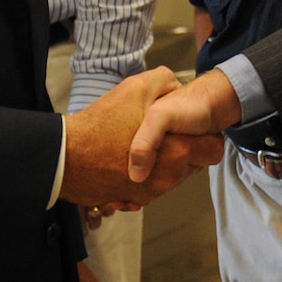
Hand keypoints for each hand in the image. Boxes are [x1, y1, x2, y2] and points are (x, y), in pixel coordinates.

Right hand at [63, 67, 222, 206]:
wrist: (66, 158)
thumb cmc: (100, 125)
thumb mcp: (136, 88)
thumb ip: (164, 81)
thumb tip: (177, 84)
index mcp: (177, 151)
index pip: (215, 149)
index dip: (206, 134)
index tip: (192, 126)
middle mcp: (168, 178)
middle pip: (195, 164)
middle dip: (185, 148)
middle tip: (165, 133)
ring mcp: (151, 193)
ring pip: (173, 176)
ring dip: (165, 162)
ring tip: (145, 144)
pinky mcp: (134, 200)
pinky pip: (152, 188)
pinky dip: (147, 175)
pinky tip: (132, 160)